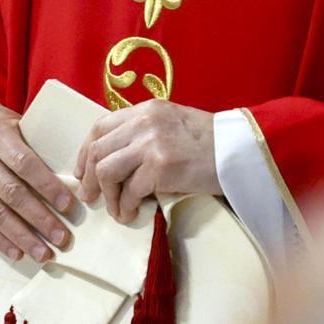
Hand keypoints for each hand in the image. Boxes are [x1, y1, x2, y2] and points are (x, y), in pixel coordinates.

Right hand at [0, 99, 74, 262]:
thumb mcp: (15, 125)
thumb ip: (36, 148)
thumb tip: (72, 178)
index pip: (25, 164)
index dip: (47, 186)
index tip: (68, 206)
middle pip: (11, 193)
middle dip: (39, 219)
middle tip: (62, 238)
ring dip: (21, 236)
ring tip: (43, 253)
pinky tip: (17, 252)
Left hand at [75, 100, 219, 223]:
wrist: (241, 150)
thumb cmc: (211, 141)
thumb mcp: (172, 123)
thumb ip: (144, 132)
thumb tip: (117, 158)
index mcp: (144, 110)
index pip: (100, 127)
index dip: (85, 152)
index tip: (82, 172)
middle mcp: (143, 122)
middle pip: (98, 150)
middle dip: (88, 178)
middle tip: (89, 197)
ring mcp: (150, 143)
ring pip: (106, 171)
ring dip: (106, 195)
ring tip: (115, 210)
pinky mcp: (160, 166)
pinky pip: (130, 191)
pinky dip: (126, 206)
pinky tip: (131, 213)